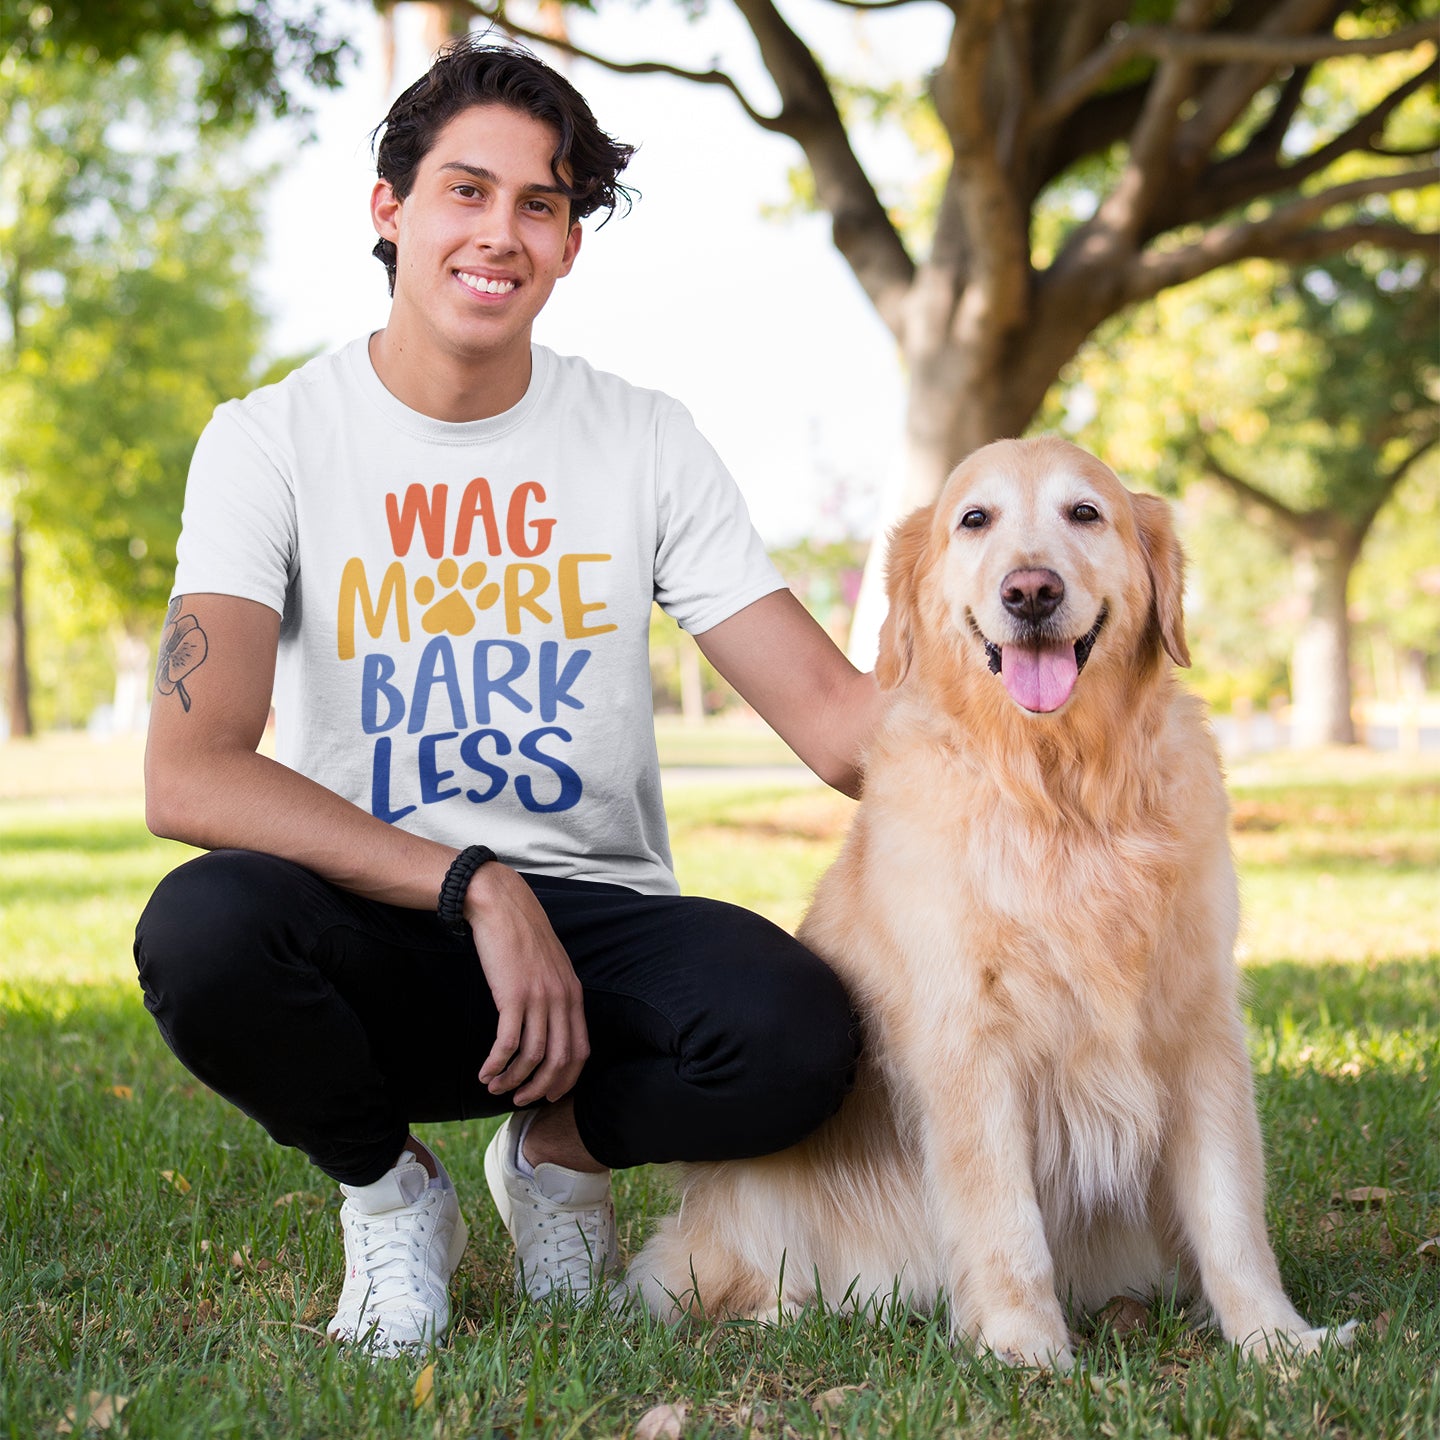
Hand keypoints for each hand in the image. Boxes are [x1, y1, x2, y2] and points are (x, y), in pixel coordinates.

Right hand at [463, 862, 588, 1106]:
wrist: (502, 905)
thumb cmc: (522, 935)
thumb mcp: (550, 966)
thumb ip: (555, 995)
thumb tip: (548, 1027)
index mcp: (574, 994)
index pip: (581, 1050)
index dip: (566, 1079)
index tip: (549, 1094)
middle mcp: (561, 999)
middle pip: (560, 1061)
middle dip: (540, 1088)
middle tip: (520, 1099)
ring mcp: (539, 998)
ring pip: (532, 1056)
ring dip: (513, 1080)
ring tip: (495, 1087)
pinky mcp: (512, 996)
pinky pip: (507, 1044)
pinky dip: (496, 1065)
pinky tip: (485, 1072)